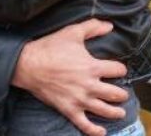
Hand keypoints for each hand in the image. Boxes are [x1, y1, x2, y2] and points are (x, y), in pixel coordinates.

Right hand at [11, 19, 128, 135]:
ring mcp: (80, 100)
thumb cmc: (49, 48)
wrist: (28, 64)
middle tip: (122, 94)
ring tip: (120, 112)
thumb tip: (109, 25)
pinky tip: (101, 131)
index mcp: (92, 67)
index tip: (119, 69)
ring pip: (105, 110)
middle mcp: (89, 85)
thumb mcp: (72, 32)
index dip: (120, 69)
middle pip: (115, 94)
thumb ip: (92, 27)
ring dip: (116, 112)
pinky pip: (85, 125)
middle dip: (122, 94)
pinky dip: (95, 130)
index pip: (117, 70)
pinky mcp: (69, 109)